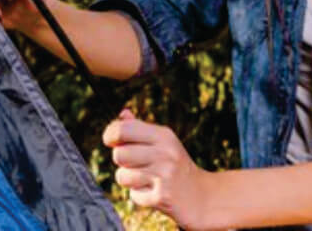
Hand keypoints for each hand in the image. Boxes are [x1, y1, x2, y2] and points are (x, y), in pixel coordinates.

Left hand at [103, 109, 212, 229]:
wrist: (202, 197)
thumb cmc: (176, 166)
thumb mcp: (163, 143)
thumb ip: (140, 128)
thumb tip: (122, 114)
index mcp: (163, 135)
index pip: (122, 129)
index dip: (110, 135)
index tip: (110, 141)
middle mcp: (165, 153)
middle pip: (119, 155)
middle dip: (122, 162)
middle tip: (135, 164)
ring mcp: (165, 175)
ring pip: (123, 176)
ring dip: (130, 181)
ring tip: (145, 179)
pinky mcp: (163, 197)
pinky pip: (134, 195)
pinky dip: (140, 196)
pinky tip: (154, 192)